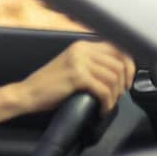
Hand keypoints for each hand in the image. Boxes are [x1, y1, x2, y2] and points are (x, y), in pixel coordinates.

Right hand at [16, 40, 135, 114]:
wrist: (27, 93)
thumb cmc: (49, 85)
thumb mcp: (72, 67)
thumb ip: (91, 64)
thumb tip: (119, 73)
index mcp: (81, 46)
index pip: (117, 49)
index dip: (129, 66)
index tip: (127, 81)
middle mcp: (81, 50)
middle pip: (119, 64)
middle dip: (122, 84)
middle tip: (116, 97)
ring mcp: (78, 62)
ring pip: (113, 78)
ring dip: (114, 95)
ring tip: (107, 104)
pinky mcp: (76, 76)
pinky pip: (103, 90)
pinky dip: (106, 103)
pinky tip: (101, 109)